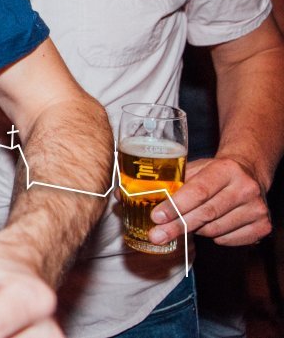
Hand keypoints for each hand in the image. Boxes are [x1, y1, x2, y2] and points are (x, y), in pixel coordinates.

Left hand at [149, 156, 269, 246]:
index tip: (156, 217)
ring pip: (215, 230)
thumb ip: (174, 182)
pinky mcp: (263, 226)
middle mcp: (246, 188)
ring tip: (190, 220)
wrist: (249, 174)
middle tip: (157, 235)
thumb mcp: (196, 168)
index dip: (176, 206)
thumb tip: (143, 199)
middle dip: (177, 226)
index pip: (198, 191)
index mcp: (227, 169)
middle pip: (206, 213)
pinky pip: (228, 240)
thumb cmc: (214, 172)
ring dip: (196, 229)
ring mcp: (258, 209)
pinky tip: (212, 224)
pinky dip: (213, 236)